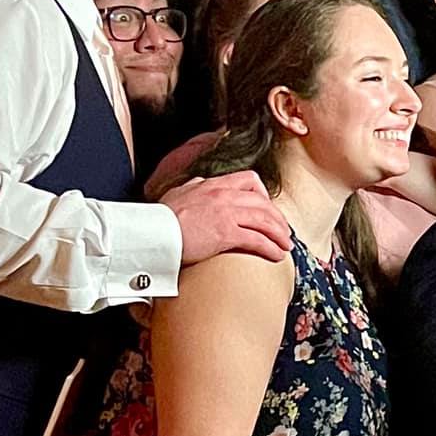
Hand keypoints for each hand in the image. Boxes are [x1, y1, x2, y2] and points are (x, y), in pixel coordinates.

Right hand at [161, 170, 291, 264]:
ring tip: (285, 246)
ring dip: (279, 234)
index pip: (249, 180)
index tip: (267, 209)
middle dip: (277, 217)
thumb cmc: (160, 218)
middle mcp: (222, 195)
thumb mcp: (178, 194)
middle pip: (263, 201)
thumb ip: (193, 188)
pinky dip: (270, 247)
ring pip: (264, 219)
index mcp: (212, 184)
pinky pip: (257, 239)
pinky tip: (276, 255)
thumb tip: (198, 184)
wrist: (150, 232)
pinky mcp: (225, 233)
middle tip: (284, 231)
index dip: (264, 195)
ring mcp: (225, 213)